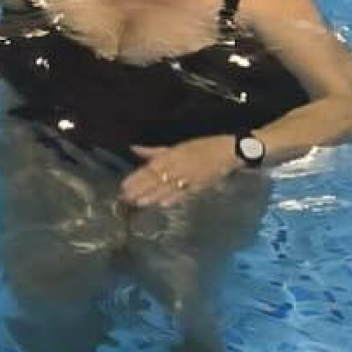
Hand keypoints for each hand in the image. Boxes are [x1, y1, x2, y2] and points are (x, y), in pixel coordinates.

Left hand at [120, 138, 237, 210]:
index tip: (124, 186)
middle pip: (155, 181)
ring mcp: (187, 179)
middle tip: (126, 198)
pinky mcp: (197, 187)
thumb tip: (134, 149)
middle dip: (140, 190)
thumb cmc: (202, 146)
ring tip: (139, 203)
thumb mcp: (177, 146)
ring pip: (166, 189)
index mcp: (171, 156)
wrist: (228, 152)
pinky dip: (172, 199)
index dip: (136, 178)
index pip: (149, 169)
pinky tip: (162, 205)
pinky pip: (182, 194)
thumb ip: (154, 151)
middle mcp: (177, 168)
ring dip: (151, 197)